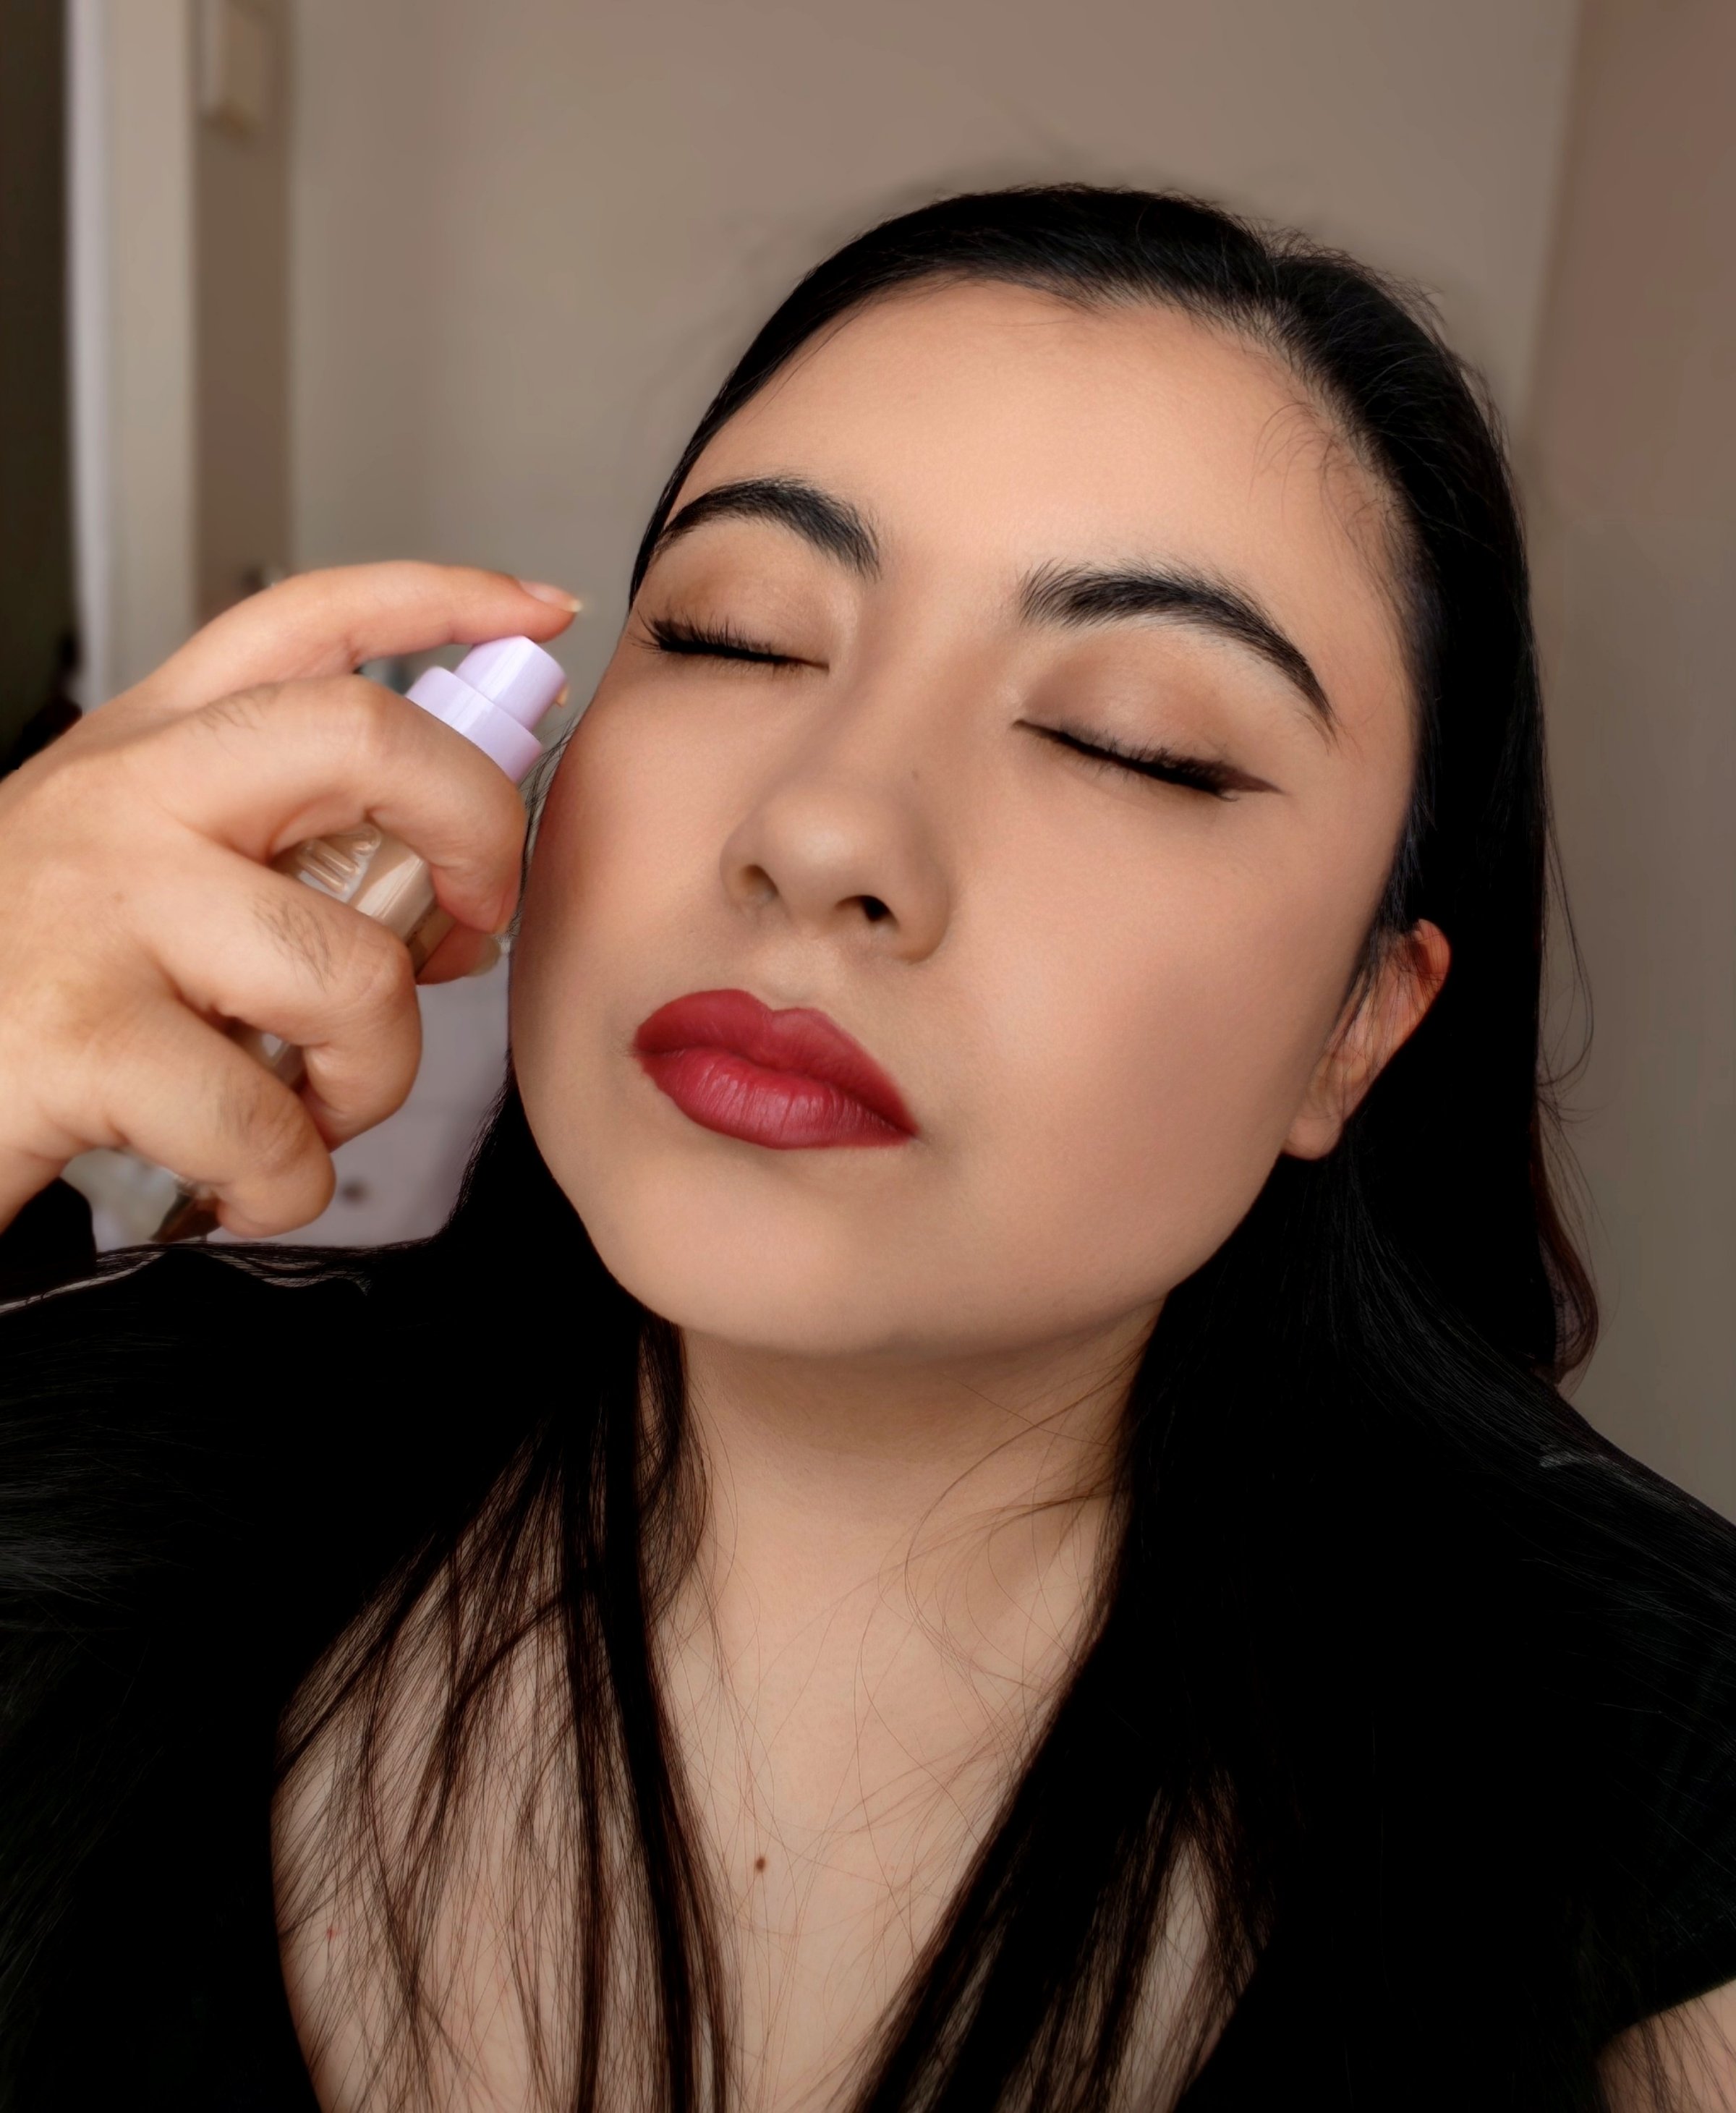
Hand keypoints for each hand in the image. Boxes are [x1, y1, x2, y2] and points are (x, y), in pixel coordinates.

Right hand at [0, 563, 577, 1237]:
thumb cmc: (25, 999)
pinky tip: (242, 1182)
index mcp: (149, 750)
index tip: (540, 616)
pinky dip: (287, 1184)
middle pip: (367, 737)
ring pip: (355, 972)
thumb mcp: (132, 883)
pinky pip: (273, 1124)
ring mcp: (100, 904)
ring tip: (308, 1111)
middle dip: (476, 835)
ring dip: (370, 1080)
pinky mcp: (83, 1034)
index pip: (307, 623)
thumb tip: (440, 898)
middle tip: (465, 931)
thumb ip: (267, 859)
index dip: (440, 599)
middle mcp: (125, 796)